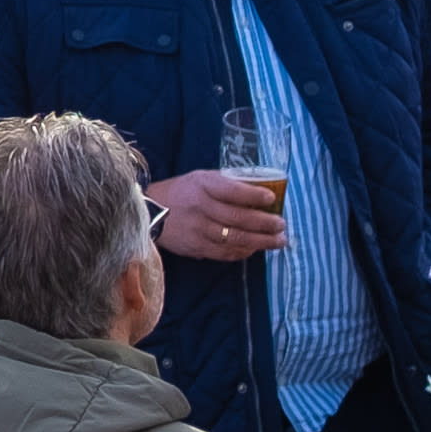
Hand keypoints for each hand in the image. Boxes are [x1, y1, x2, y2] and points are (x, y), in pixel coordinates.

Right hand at [150, 167, 288, 259]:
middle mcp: (200, 207)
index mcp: (202, 185)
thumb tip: (259, 194)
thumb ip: (226, 185)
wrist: (147, 212)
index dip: (254, 196)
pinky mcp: (196, 247)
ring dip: (260, 241)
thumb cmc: (180, 192)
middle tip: (282, 226)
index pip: (232, 191)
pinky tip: (255, 249)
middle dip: (265, 223)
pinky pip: (225, 252)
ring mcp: (198, 230)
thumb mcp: (200, 178)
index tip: (272, 199)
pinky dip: (243, 251)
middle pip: (238, 218)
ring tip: (278, 241)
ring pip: (235, 238)